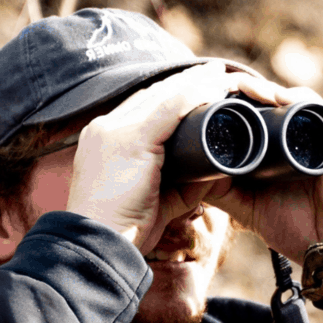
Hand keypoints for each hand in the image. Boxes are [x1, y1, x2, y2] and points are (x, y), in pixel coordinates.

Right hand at [63, 62, 236, 249]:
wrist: (98, 248)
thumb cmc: (125, 233)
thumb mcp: (157, 202)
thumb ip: (184, 186)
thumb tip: (216, 176)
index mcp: (106, 139)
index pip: (144, 106)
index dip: (175, 95)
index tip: (201, 89)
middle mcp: (107, 128)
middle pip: (155, 93)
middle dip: (188, 82)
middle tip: (217, 74)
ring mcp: (115, 130)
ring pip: (164, 94)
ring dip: (197, 82)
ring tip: (223, 75)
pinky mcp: (130, 139)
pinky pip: (171, 106)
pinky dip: (197, 95)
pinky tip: (217, 88)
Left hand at [204, 81, 322, 259]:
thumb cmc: (297, 228)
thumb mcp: (247, 207)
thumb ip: (221, 191)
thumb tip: (188, 176)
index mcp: (278, 148)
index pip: (252, 114)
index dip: (230, 103)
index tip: (202, 98)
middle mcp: (298, 136)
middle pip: (268, 101)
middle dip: (242, 90)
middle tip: (216, 84)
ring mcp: (318, 135)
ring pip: (289, 98)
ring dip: (264, 90)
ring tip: (239, 86)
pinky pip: (317, 108)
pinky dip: (295, 98)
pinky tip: (275, 96)